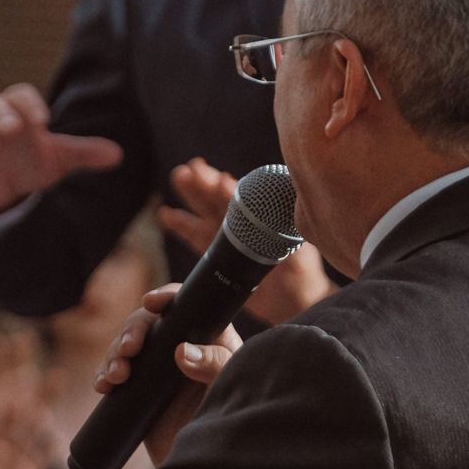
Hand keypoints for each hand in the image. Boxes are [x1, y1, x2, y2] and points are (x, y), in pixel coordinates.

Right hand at [0, 83, 123, 214]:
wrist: (2, 188)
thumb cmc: (30, 163)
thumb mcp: (57, 158)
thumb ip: (83, 153)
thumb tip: (118, 155)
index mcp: (16, 111)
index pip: (19, 96)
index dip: (29, 104)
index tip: (43, 121)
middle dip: (2, 116)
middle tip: (14, 128)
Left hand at [0, 329, 62, 468]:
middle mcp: (6, 434)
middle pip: (15, 393)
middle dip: (19, 366)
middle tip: (22, 336)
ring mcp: (22, 451)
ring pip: (35, 417)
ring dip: (45, 396)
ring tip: (55, 374)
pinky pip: (42, 457)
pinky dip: (48, 448)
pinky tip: (55, 436)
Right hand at [92, 286, 241, 464]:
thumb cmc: (232, 425)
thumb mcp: (230, 390)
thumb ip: (215, 366)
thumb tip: (182, 351)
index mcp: (210, 340)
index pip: (187, 307)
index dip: (167, 297)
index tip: (151, 303)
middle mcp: (181, 350)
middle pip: (148, 324)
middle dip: (132, 331)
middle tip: (129, 350)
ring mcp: (157, 372)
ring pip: (127, 348)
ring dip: (114, 354)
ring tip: (116, 376)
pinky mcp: (139, 393)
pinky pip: (114, 376)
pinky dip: (104, 376)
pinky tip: (103, 385)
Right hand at [159, 157, 333, 323]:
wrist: (292, 300)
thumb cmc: (302, 276)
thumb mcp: (300, 257)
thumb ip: (290, 239)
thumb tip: (291, 216)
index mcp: (263, 220)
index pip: (243, 201)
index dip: (229, 190)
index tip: (217, 179)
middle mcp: (242, 224)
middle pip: (219, 198)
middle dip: (204, 182)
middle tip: (190, 168)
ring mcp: (226, 237)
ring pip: (203, 211)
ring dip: (190, 195)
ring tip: (179, 176)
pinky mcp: (216, 254)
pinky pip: (193, 236)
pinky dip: (180, 224)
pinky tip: (166, 213)